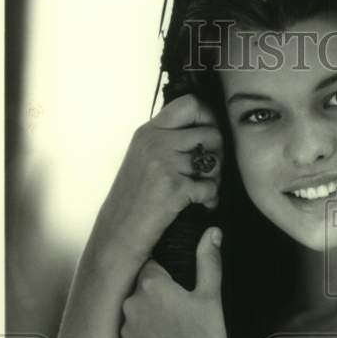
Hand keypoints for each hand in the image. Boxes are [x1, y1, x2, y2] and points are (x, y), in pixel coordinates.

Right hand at [92, 94, 222, 272]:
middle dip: (218, 154)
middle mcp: (155, 142)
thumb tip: (203, 129)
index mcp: (148, 131)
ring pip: (214, 161)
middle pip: (211, 133)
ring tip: (204, 190)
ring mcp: (163, 163)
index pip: (190, 104)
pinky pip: (211, 187)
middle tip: (209, 172)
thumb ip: (167, 140)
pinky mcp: (173, 188)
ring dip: (215, 179)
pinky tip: (202, 205)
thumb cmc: (133, 200)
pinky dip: (211, 199)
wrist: (118, 233)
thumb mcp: (143, 159)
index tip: (209, 136)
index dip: (209, 118)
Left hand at [120, 226, 226, 337]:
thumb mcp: (211, 298)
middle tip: (180, 317)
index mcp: (151, 286)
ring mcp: (123, 331)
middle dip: (157, 300)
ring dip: (148, 321)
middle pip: (141, 292)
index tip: (178, 290)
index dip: (167, 277)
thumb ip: (208, 262)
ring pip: (134, 317)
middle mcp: (130, 304)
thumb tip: (212, 232)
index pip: (151, 267)